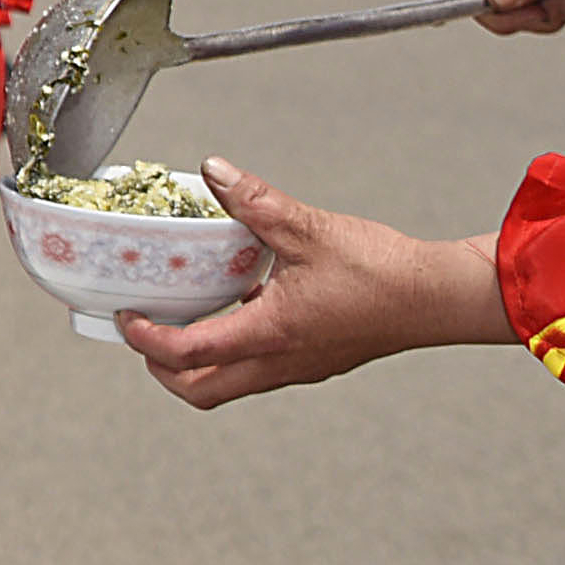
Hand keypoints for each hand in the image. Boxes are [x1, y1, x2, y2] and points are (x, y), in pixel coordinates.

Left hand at [116, 159, 509, 405]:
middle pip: (200, 391)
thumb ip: (256, 202)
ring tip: (182, 317)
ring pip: (230, 384)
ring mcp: (298, 367)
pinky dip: (232, 348)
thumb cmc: (382, 272)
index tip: (127, 316)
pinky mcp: (314, 360)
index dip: (146, 339)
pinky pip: (258, 368)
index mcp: (270, 334)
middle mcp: (279, 362)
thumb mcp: (310, 228)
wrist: (437, 298)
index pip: (187, 355)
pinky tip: (238, 304)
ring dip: (196, 363)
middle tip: (144, 330)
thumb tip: (215, 173)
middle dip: (161, 369)